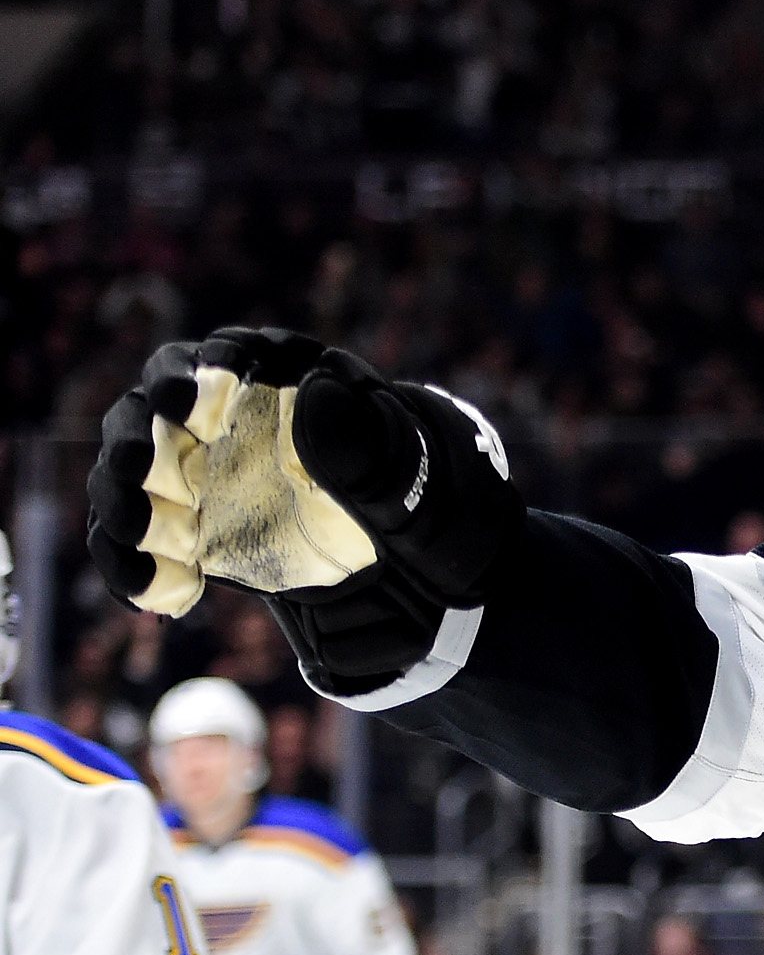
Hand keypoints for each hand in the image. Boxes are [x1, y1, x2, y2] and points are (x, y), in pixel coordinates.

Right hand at [87, 328, 521, 686]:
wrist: (448, 591)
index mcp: (297, 386)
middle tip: (135, 462)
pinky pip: (147, 545)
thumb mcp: (420, 482)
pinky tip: (157, 596)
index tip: (191, 399)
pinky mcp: (203, 538)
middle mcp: (242, 426)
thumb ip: (366, 446)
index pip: (232, 358)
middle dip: (138, 433)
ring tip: (136, 529)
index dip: (201, 371)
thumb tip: (313, 397)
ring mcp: (215, 482)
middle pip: (159, 411)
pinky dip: (137, 567)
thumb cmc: (441, 515)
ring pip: (139, 476)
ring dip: (123, 500)